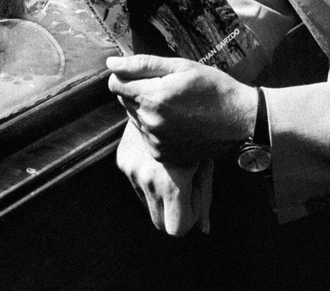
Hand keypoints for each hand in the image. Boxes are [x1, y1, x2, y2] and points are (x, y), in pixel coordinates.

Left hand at [107, 54, 257, 161]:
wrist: (240, 121)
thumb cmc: (213, 89)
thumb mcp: (181, 66)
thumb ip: (142, 64)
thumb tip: (112, 64)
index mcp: (153, 97)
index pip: (116, 84)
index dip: (126, 75)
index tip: (142, 73)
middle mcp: (150, 122)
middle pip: (124, 101)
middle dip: (138, 91)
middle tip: (165, 87)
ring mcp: (155, 141)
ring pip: (134, 118)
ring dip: (145, 109)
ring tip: (174, 105)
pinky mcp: (162, 154)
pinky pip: (145, 135)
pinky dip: (154, 127)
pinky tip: (176, 121)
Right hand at [116, 119, 212, 235]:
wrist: (166, 98)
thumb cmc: (198, 134)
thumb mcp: (206, 165)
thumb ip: (204, 199)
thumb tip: (204, 230)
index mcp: (171, 184)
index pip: (175, 229)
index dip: (188, 217)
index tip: (194, 197)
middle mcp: (147, 181)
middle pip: (159, 221)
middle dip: (174, 209)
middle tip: (185, 183)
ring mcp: (132, 170)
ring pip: (148, 202)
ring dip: (160, 192)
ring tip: (172, 165)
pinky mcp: (123, 160)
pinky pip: (138, 183)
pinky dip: (148, 177)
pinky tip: (157, 156)